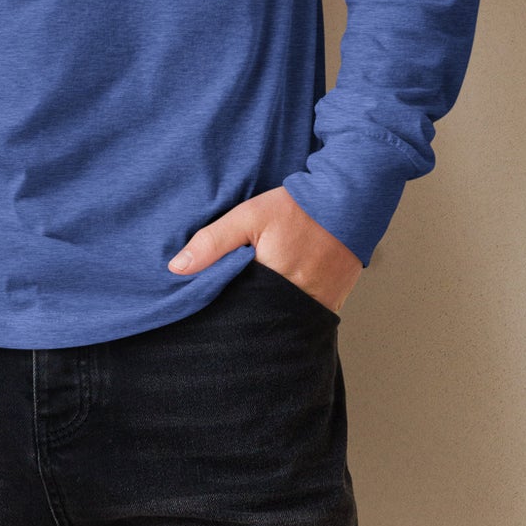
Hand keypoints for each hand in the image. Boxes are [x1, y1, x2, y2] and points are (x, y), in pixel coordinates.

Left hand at [166, 187, 364, 315]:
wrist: (349, 202)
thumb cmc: (297, 208)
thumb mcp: (249, 217)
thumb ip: (212, 241)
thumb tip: (176, 268)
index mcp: (269, 285)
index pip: (232, 312)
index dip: (217, 309)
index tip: (202, 307)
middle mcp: (293, 304)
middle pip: (255, 322)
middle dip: (239, 317)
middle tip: (226, 309)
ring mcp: (314, 308)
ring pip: (278, 323)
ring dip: (263, 315)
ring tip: (250, 305)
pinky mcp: (328, 306)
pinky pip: (300, 318)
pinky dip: (286, 312)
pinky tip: (275, 300)